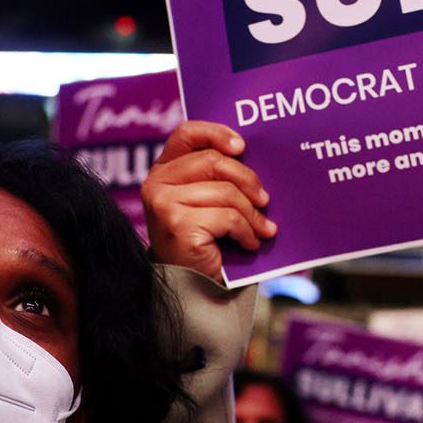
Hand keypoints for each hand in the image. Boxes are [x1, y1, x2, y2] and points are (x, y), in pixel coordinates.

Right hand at [141, 121, 275, 282]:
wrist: (192, 288)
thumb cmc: (205, 242)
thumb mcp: (208, 202)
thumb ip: (217, 177)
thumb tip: (255, 158)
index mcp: (163, 170)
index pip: (186, 133)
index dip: (217, 133)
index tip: (243, 147)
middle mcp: (157, 183)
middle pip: (214, 162)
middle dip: (248, 180)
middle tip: (266, 200)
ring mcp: (164, 204)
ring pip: (225, 192)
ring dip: (252, 214)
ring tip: (263, 229)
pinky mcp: (179, 225)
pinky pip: (228, 217)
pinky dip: (246, 232)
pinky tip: (250, 243)